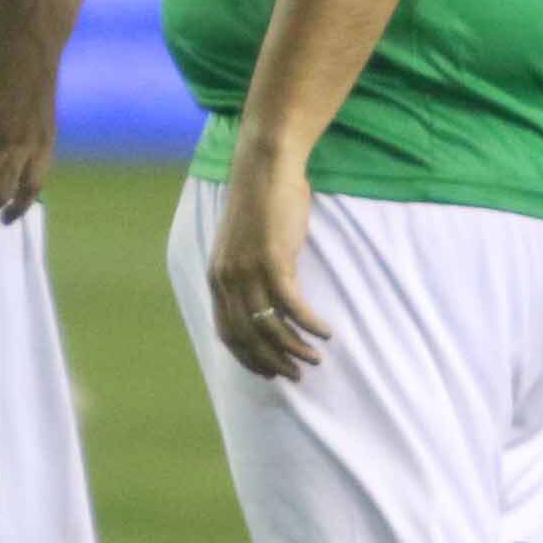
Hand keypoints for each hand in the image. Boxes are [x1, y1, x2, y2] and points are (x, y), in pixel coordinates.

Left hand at [208, 148, 331, 379]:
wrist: (265, 167)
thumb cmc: (262, 204)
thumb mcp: (246, 245)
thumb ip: (249, 274)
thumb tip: (268, 304)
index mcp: (216, 277)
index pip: (227, 333)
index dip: (248, 358)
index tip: (269, 373)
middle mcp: (227, 279)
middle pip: (248, 337)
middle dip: (272, 362)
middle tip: (297, 375)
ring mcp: (248, 270)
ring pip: (270, 327)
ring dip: (294, 349)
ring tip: (315, 359)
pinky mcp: (272, 260)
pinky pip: (292, 306)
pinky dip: (309, 324)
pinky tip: (325, 332)